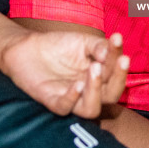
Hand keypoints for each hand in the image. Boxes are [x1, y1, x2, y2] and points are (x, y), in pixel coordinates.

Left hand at [0, 28, 128, 118]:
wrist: (28, 47)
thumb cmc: (58, 46)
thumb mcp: (83, 41)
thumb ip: (98, 46)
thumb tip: (111, 53)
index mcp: (100, 77)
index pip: (116, 73)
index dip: (119, 57)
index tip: (117, 38)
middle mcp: (89, 91)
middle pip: (111, 96)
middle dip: (118, 78)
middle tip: (120, 60)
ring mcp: (71, 98)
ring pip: (91, 109)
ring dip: (96, 91)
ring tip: (94, 69)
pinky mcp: (51, 101)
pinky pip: (64, 108)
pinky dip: (72, 97)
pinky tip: (77, 84)